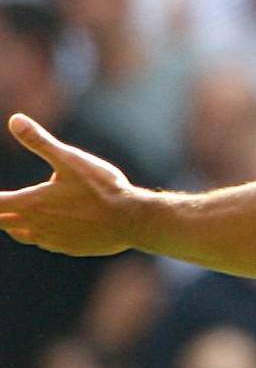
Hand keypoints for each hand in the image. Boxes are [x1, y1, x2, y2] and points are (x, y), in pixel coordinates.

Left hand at [0, 114, 139, 256]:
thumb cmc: (101, 188)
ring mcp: (53, 240)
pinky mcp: (69, 248)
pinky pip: (47, 243)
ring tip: (17, 216)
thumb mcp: (70, 159)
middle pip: (2, 222)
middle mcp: (36, 225)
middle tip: (0, 205)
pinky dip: (41, 234)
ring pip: (22, 235)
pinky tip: (51, 227)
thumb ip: (39, 141)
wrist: (130, 220)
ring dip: (15, 225)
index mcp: (31, 203)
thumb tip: (15, 119)